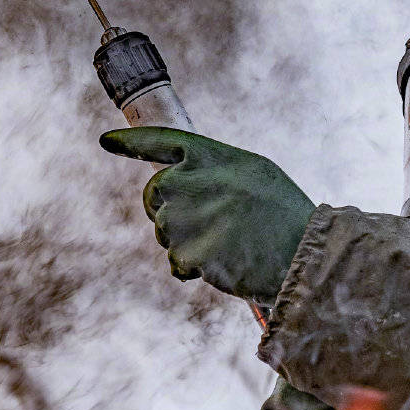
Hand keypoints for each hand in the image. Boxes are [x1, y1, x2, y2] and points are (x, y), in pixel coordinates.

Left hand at [99, 127, 315, 304]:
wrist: (302, 251)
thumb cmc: (282, 211)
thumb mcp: (251, 172)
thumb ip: (210, 169)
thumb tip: (175, 183)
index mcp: (208, 155)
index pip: (158, 141)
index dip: (130, 142)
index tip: (106, 141)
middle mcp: (188, 181)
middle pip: (153, 195)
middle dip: (168, 210)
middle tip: (208, 221)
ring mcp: (183, 218)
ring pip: (164, 232)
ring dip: (187, 241)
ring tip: (228, 242)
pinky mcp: (186, 254)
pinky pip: (176, 263)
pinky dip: (195, 268)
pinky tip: (225, 262)